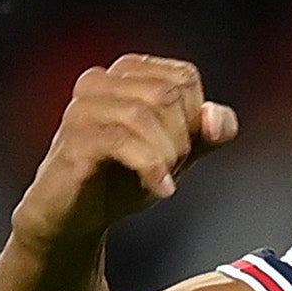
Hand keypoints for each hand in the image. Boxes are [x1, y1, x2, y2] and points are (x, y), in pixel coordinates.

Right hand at [13, 55, 237, 253]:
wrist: (74, 216)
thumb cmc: (121, 178)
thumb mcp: (175, 154)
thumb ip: (205, 133)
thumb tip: (217, 116)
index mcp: (126, 74)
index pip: (184, 77)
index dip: (197, 116)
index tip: (185, 146)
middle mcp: (99, 82)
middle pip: (167, 94)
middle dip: (182, 137)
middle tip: (173, 165)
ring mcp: (82, 109)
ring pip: (143, 114)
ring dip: (166, 154)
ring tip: (163, 178)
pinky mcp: (74, 139)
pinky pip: (121, 141)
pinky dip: (151, 167)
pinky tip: (160, 188)